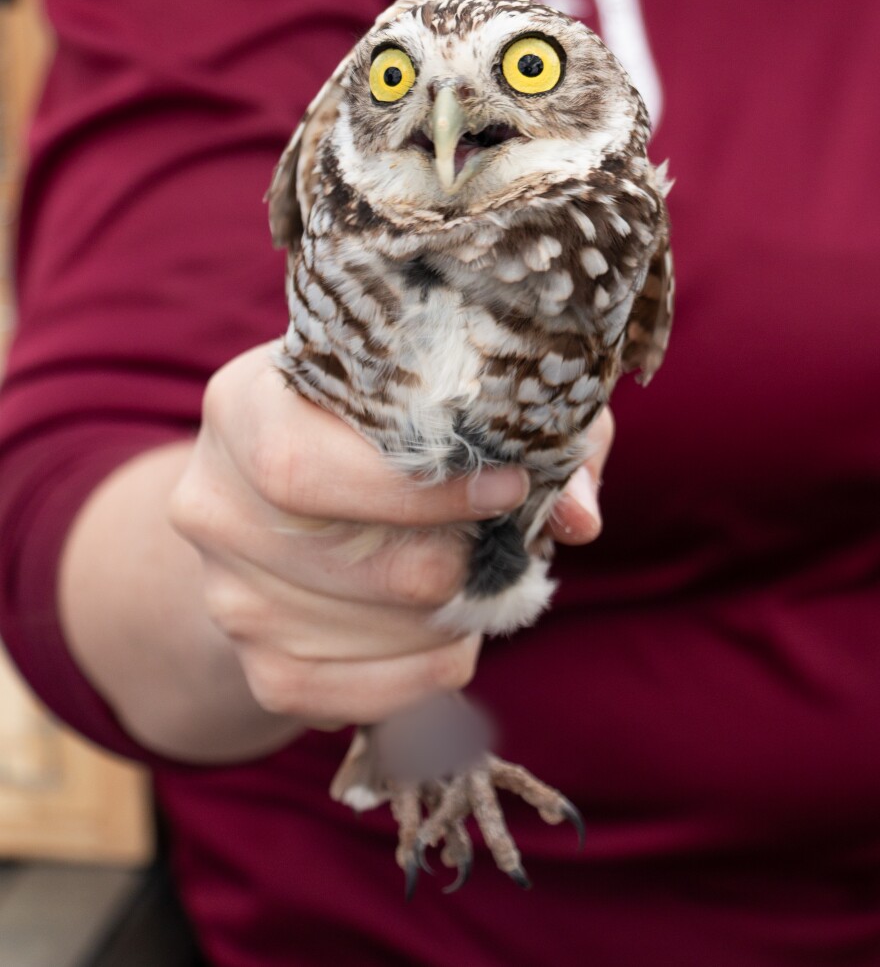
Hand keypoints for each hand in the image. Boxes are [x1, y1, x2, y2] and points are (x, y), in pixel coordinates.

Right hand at [171, 343, 610, 729]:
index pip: (302, 466)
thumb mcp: (448, 394)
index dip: (415, 489)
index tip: (510, 488)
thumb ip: (525, 432)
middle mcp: (210, 500)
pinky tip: (453, 642)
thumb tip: (577, 515)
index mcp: (242, 405)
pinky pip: (350, 697)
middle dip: (451, 564)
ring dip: (448, 621)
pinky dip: (424, 677)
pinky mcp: (253, 664)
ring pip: (361, 634)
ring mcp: (223, 592)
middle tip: (504, 549)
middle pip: (344, 560)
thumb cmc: (386, 423)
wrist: (289, 494)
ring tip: (482, 586)